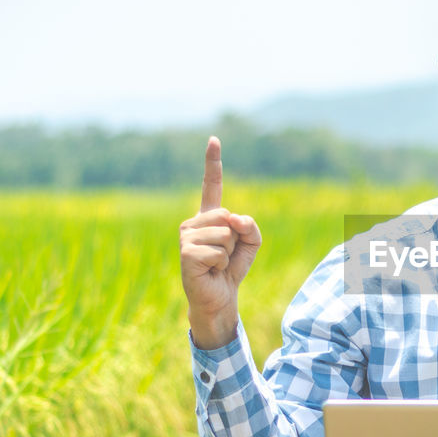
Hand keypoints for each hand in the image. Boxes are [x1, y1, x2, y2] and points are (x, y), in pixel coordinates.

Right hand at [179, 136, 261, 348]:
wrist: (219, 297)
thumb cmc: (232, 269)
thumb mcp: (251, 244)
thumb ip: (250, 226)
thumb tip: (234, 219)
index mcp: (209, 217)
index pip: (212, 186)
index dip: (213, 162)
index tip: (214, 139)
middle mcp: (193, 223)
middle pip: (228, 216)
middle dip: (236, 238)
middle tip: (225, 254)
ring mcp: (186, 237)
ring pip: (225, 234)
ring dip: (229, 253)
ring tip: (217, 263)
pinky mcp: (186, 254)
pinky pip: (218, 251)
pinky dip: (222, 263)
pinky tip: (211, 270)